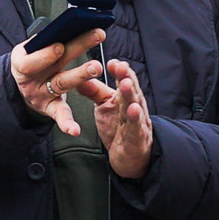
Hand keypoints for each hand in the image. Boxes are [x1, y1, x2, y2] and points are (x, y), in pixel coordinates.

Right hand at [10, 29, 106, 137]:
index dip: (45, 54)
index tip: (59, 46)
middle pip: (55, 66)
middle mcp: (31, 80)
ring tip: (96, 67)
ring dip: (80, 75)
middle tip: (89, 45)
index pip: (31, 60)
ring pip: (62, 84)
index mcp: (22, 63)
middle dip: (75, 53)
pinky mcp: (50, 108)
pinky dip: (66, 123)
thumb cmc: (30, 62)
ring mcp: (41, 95)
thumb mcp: (28, 50)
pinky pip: (59, 116)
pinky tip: (74, 130)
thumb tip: (67, 23)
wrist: (19, 87)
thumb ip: (42, 40)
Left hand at [91, 60, 154, 179]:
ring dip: (131, 95)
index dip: (119, 71)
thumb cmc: (118, 128)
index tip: (113, 62)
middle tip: (121, 67)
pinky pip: (136, 128)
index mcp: (126, 98)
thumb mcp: (103, 107)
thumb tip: (79, 74)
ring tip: (125, 83)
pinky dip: (135, 119)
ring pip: (136, 106)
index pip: (124, 81)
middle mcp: (134, 107)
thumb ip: (93, 91)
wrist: (130, 158)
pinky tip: (133, 109)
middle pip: (131, 90)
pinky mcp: (137, 139)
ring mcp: (138, 123)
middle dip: (126, 78)